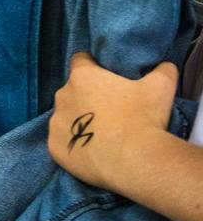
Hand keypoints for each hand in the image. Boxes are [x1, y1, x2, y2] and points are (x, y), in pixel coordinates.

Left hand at [49, 51, 178, 192]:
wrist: (135, 160)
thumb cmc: (145, 118)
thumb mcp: (160, 87)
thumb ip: (161, 71)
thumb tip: (165, 66)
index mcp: (82, 76)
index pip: (81, 60)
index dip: (93, 66)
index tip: (106, 77)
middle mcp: (62, 96)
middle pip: (73, 91)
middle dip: (88, 97)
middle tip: (111, 110)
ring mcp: (55, 122)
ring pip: (65, 117)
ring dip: (78, 122)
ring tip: (103, 134)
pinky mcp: (55, 146)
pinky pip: (62, 142)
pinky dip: (74, 145)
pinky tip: (93, 151)